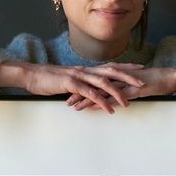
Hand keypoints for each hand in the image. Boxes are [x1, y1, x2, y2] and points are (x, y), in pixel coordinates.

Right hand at [0, 61, 145, 113]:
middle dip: (129, 77)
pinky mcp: (71, 84)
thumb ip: (81, 84)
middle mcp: (85, 70)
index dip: (126, 67)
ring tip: (128, 102)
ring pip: (103, 83)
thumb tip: (90, 90)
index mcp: (86, 69)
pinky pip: (90, 93)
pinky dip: (101, 101)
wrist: (32, 76)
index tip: (140, 69)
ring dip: (117, 92)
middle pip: (112, 71)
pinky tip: (108, 109)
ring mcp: (79, 76)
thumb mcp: (69, 81)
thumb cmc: (49, 79)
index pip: (110, 66)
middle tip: (143, 84)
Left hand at [66, 66, 175, 110]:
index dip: (84, 86)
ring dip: (86, 98)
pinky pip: (114, 97)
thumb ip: (128, 88)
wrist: (171, 77)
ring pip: (100, 91)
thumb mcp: (139, 85)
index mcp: (119, 76)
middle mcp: (119, 78)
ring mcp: (124, 84)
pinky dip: (102, 102)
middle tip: (66, 98)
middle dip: (79, 91)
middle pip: (94, 85)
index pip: (97, 81)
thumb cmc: (157, 81)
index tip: (72, 91)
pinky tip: (92, 107)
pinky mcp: (131, 91)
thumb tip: (120, 94)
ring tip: (74, 105)